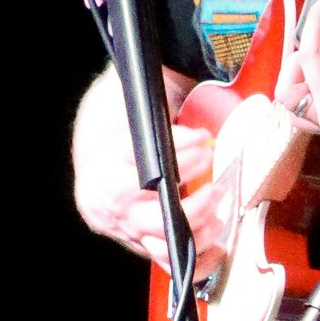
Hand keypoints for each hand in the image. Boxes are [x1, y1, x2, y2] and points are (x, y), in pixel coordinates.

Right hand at [72, 70, 230, 267]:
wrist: (103, 145)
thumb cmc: (121, 120)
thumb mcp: (132, 97)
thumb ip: (154, 89)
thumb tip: (186, 60)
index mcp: (101, 167)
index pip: (132, 168)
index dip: (173, 156)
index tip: (201, 141)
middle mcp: (107, 204)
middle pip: (146, 217)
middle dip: (187, 203)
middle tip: (215, 185)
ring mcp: (125, 228)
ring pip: (159, 243)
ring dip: (195, 229)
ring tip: (218, 209)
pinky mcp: (143, 243)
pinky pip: (169, 260)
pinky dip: (196, 257)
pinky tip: (217, 244)